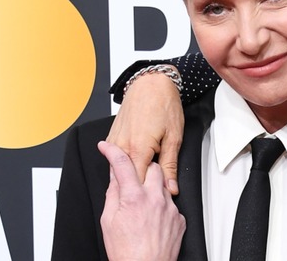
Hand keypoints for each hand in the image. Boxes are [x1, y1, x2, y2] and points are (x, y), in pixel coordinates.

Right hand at [99, 141, 185, 260]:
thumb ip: (113, 194)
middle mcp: (155, 199)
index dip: (112, 151)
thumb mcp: (108, 220)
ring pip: (163, 185)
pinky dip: (162, 206)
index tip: (106, 147)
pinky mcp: (179, 218)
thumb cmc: (126, 251)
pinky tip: (153, 218)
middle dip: (142, 168)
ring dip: (153, 187)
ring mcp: (170, 208)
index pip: (123, 164)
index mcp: (134, 198)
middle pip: (152, 167)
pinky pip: (171, 203)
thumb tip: (114, 178)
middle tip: (133, 179)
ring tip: (142, 205)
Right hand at [106, 72, 184, 194]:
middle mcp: (122, 147)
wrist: (150, 84)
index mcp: (138, 149)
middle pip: (127, 179)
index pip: (137, 184)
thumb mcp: (174, 138)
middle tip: (153, 193)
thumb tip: (171, 188)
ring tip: (146, 178)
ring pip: (120, 170)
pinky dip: (127, 165)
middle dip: (139, 188)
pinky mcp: (112, 137)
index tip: (155, 202)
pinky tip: (138, 166)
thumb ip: (170, 166)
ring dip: (132, 176)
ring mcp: (115, 142)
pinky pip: (117, 159)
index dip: (147, 195)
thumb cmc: (164, 105)